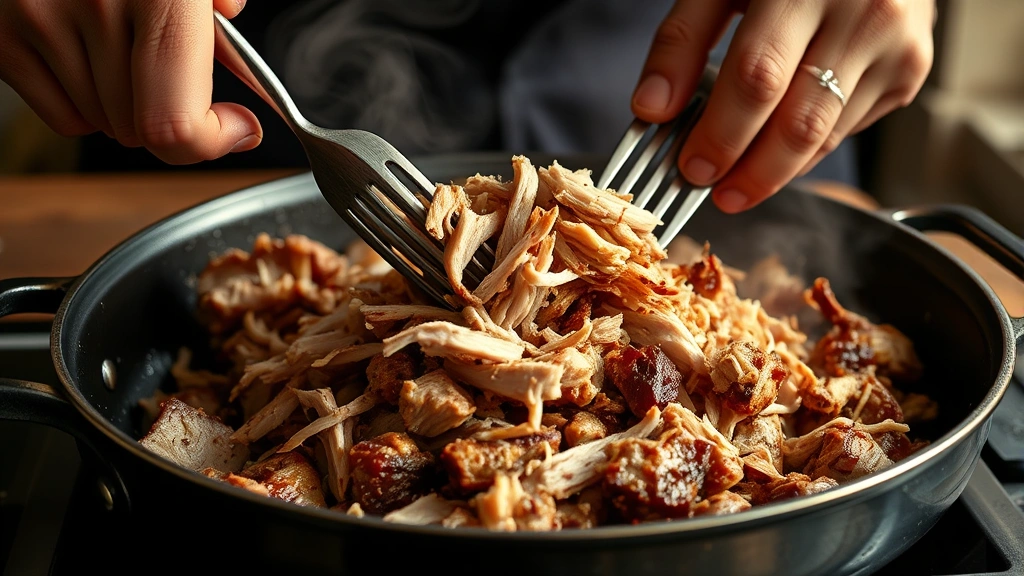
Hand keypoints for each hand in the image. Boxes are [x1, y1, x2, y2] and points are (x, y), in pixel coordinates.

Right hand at [0, 0, 261, 164]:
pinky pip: (65, 116)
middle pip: (145, 131)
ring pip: (107, 126)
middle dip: (176, 115)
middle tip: (184, 78)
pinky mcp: (2, 37)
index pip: (176, 122)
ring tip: (132, 53)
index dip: (213, 139)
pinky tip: (96, 61)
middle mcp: (96, 8)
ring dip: (130, 109)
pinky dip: (88, 105)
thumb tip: (230, 20)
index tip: (237, 126)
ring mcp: (39, 22)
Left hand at [632, 0, 934, 212]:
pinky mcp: (910, 72)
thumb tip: (651, 109)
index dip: (721, 132)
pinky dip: (805, 152)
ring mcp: (896, 47)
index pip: (758, 78)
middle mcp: (864, 15)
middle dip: (751, 171)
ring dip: (776, 172)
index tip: (691, 167)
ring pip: (826, 137)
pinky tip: (776, 150)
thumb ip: (682, 41)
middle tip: (716, 194)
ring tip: (737, 185)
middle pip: (799, 122)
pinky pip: (847, 131)